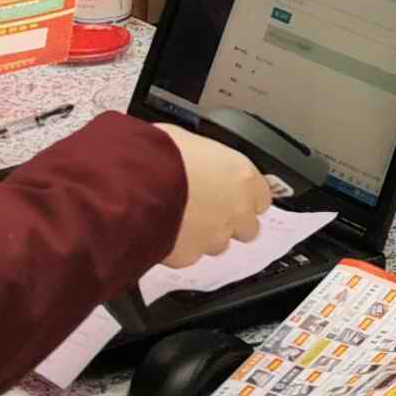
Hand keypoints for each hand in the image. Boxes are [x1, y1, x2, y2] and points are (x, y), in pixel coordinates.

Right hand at [156, 126, 273, 263]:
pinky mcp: (190, 256)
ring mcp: (215, 236)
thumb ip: (205, 158)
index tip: (232, 195)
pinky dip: (180, 247)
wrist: (134, 183)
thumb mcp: (189, 140)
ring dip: (205, 235)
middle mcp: (235, 210)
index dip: (245, 197)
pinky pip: (190, 254)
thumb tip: (196, 158)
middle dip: (230, 222)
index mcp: (242, 176)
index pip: (262, 197)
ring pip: (218, 244)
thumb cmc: (159, 153)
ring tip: (180, 219)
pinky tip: (165, 230)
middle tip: (207, 210)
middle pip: (247, 227)